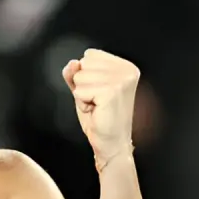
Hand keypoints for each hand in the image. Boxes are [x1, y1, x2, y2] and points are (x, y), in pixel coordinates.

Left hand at [62, 49, 139, 166]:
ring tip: (97, 106)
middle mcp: (126, 70)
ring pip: (80, 76)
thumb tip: (72, 63)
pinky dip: (82, 103)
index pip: (89, 55)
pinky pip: (79, 90)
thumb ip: (76, 72)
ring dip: (83, 95)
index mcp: (125, 66)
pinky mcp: (111, 92)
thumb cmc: (101, 117)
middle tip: (98, 101)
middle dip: (84, 85)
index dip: (87, 76)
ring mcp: (121, 81)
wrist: (111, 143)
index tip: (99, 92)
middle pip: (83, 64)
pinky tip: (96, 110)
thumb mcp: (85, 88)